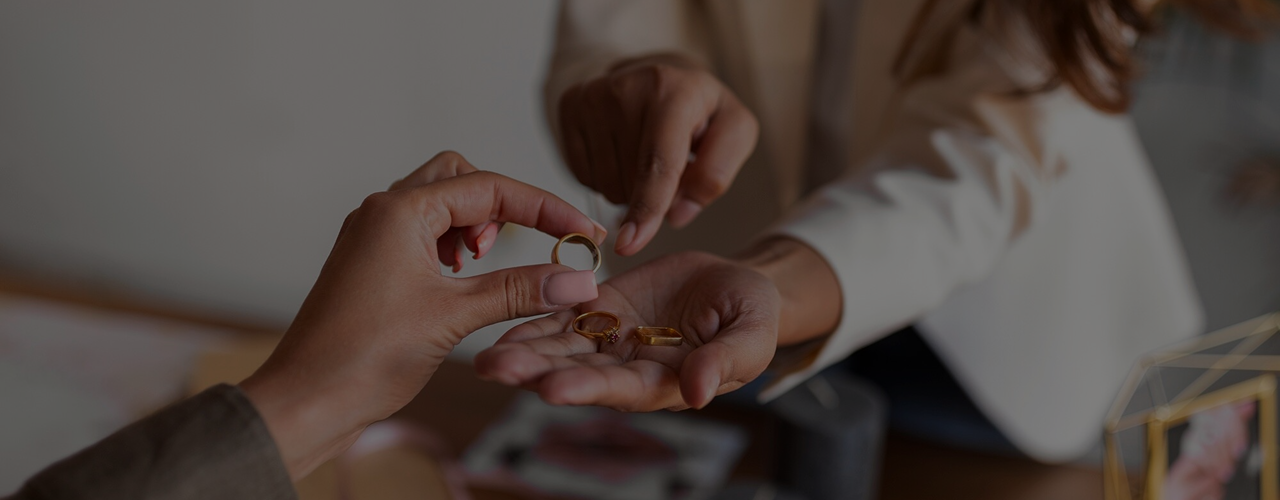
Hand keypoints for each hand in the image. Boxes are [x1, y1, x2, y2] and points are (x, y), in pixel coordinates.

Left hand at [240, 151, 606, 479]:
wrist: (307, 401)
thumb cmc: (363, 358)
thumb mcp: (454, 318)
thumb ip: (519, 290)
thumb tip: (577, 279)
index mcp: (399, 211)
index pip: (489, 188)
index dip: (544, 208)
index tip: (582, 234)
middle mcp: (382, 211)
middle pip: (461, 176)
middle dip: (503, 205)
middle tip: (525, 245)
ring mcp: (373, 235)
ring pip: (440, 202)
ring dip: (475, 225)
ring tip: (484, 267)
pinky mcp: (371, 261)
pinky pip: (422, 232)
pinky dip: (452, 245)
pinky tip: (460, 280)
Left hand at [474, 252, 779, 410]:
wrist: (735, 286)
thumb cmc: (753, 315)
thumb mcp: (752, 334)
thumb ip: (727, 361)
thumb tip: (701, 393)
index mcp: (665, 382)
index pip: (621, 389)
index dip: (587, 388)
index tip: (552, 389)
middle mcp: (628, 368)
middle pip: (577, 373)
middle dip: (535, 372)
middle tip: (494, 369)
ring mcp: (611, 339)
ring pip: (561, 348)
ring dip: (523, 351)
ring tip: (484, 357)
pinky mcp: (601, 308)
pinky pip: (562, 315)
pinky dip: (533, 318)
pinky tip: (500, 321)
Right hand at [557, 53, 758, 254]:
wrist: (659, 72)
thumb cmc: (701, 110)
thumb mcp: (734, 132)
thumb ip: (717, 174)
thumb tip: (676, 214)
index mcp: (673, 91)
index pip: (657, 163)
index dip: (646, 208)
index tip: (630, 245)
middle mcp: (625, 87)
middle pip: (629, 183)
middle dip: (652, 196)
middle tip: (670, 165)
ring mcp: (591, 95)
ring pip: (605, 183)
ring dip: (628, 188)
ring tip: (645, 154)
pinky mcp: (569, 106)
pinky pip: (582, 174)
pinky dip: (606, 176)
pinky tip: (621, 151)